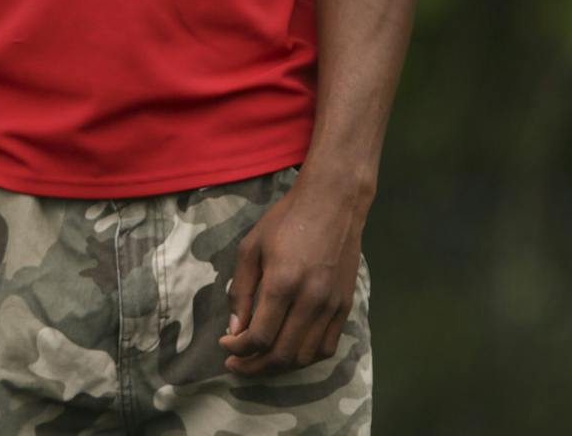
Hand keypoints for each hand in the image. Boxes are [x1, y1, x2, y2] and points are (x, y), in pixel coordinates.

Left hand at [219, 176, 365, 376]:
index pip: (259, 336)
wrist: (333, 204)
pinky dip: (306, 358)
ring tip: (259, 362)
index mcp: (283, 284)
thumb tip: (235, 329)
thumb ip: (241, 291)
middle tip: (236, 365)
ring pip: (306, 357)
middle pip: (282, 354)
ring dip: (279, 367)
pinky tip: (288, 353)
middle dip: (254, 366)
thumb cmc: (285, 221)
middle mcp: (311, 301)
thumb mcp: (250, 248)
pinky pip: (327, 347)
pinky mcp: (346, 307)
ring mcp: (332, 306)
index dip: (238, 349)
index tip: (225, 345)